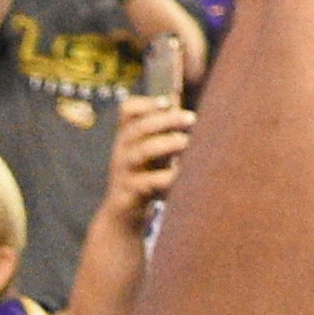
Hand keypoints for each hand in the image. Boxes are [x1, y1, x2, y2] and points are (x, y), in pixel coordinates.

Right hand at [100, 95, 193, 226]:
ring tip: (186, 141)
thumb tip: (180, 102)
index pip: (127, 111)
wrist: (121, 213)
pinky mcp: (130, 192)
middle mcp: (122, 150)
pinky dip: (165, 177)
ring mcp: (124, 171)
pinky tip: (180, 173)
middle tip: (191, 118)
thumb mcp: (147, 150)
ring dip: (166, 144)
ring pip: (141, 152)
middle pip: (139, 128)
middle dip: (166, 120)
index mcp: (127, 135)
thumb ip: (161, 130)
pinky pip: (147, 182)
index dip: (145, 103)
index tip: (166, 101)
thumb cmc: (143, 174)